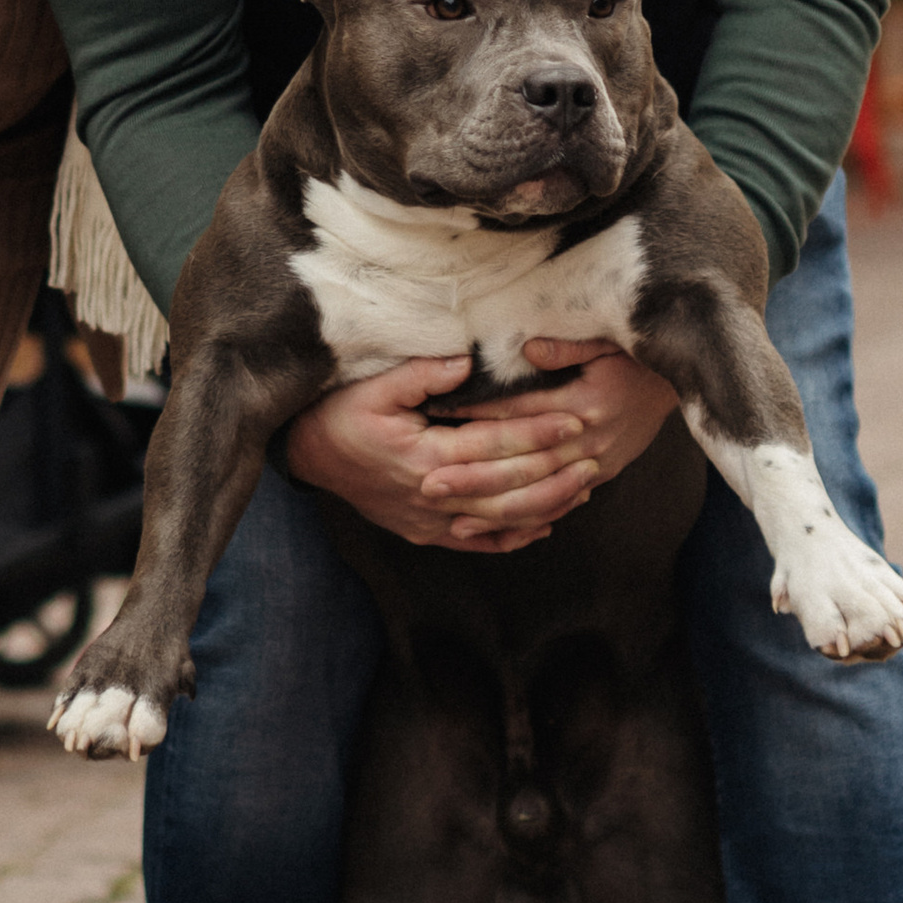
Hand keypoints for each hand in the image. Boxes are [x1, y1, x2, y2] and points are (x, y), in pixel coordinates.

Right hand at [281, 354, 596, 553]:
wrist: (307, 456)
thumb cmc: (339, 414)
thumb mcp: (374, 386)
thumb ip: (422, 375)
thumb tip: (466, 361)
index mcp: (425, 455)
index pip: (494, 443)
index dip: (536, 432)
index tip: (574, 420)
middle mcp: (433, 494)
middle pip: (506, 485)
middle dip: (554, 471)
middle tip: (595, 454)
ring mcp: (429, 520)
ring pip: (499, 519)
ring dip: (544, 505)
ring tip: (582, 488)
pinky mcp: (424, 533)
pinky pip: (476, 541)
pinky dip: (511, 536)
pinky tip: (542, 525)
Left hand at [428, 345, 683, 553]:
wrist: (681, 378)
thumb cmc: (634, 353)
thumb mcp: (606, 339)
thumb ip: (567, 346)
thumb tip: (529, 350)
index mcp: (585, 401)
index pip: (520, 410)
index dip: (478, 415)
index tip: (438, 417)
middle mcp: (588, 440)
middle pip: (522, 462)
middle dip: (475, 475)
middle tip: (430, 481)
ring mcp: (596, 464)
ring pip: (539, 494)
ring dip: (495, 508)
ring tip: (453, 516)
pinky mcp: (600, 476)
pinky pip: (558, 504)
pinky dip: (526, 520)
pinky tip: (494, 529)